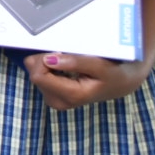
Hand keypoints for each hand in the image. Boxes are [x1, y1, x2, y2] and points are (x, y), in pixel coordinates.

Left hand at [24, 52, 147, 109]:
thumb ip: (74, 62)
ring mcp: (55, 100)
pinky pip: (39, 76)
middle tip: (64, 55)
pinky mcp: (52, 96)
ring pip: (35, 74)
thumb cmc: (112, 73)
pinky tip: (62, 67)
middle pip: (34, 75)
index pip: (38, 76)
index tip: (59, 52)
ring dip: (46, 63)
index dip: (44, 59)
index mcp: (70, 96)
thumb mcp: (99, 65)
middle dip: (44, 60)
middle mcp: (59, 102)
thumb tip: (48, 60)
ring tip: (66, 62)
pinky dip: (47, 68)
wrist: (120, 83)